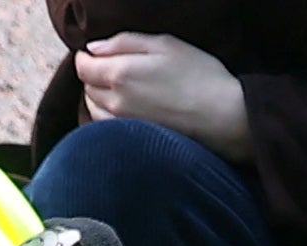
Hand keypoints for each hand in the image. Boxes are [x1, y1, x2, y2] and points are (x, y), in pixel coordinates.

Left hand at [71, 32, 253, 156]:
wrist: (223, 117)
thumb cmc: (199, 75)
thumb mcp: (164, 44)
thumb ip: (124, 42)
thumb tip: (94, 48)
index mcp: (120, 74)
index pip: (82, 66)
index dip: (86, 57)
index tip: (96, 54)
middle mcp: (115, 102)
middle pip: (87, 88)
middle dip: (94, 76)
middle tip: (114, 69)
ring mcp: (123, 126)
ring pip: (94, 109)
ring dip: (100, 97)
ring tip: (121, 90)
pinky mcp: (133, 142)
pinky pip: (106, 128)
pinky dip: (108, 117)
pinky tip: (127, 110)